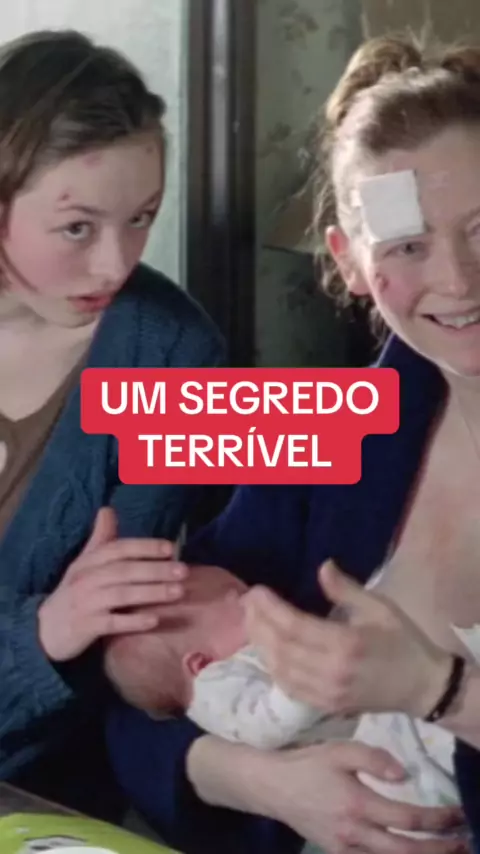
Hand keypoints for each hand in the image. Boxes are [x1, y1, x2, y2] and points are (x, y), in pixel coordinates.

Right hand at [38, 507, 187, 661]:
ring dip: (152, 592)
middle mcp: (85, 579)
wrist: (45, 631)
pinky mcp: (85, 627)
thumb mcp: (84, 564)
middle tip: (183, 570)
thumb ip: (101, 539)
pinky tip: (155, 619)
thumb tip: (108, 509)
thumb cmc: (74, 593)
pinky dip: (133, 621)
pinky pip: (112, 623)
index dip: (144, 547)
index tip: (171, 548)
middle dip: (155, 569)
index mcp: (88, 562)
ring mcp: (85, 604)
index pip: (118, 549)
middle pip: (124, 571)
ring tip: (178, 592)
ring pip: (122, 595)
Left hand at [244, 560, 451, 718]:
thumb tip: (322, 567)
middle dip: (258, 623)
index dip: (270, 608)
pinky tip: (265, 650)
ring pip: (280, 669)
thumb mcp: (379, 608)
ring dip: (260, 645)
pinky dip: (272, 668)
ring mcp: (327, 692)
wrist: (421, 686)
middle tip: (245, 602)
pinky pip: (289, 687)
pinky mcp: (326, 706)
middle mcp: (331, 671)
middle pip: (281, 647)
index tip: (256, 591)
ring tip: (250, 621)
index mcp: (346, 643)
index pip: (294, 626)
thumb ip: (346, 589)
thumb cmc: (402, 641)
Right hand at [269, 740, 465, 853]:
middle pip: (405, 852)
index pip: (407, 820)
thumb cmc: (307, 764)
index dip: (437, 820)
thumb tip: (406, 776)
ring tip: (445, 851)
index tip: (457, 814)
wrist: (271, 787)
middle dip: (438, 849)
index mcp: (357, 804)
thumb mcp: (340, 750)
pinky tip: (405, 853)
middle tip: (462, 843)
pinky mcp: (337, 853)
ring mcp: (345, 848)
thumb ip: (374, 759)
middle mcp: (354, 833)